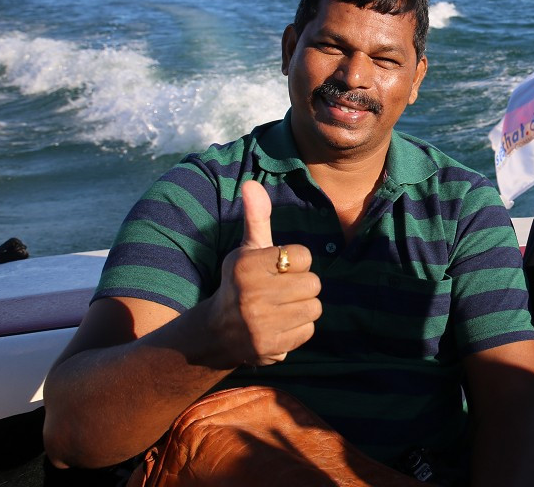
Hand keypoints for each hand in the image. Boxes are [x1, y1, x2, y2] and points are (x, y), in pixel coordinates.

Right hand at [205, 180, 321, 366]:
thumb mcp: (246, 249)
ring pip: (315, 308)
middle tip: (281, 290)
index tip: (277, 269)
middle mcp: (253, 296)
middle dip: (302, 286)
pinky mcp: (270, 348)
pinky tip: (279, 326)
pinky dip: (298, 329)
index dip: (296, 261)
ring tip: (281, 308)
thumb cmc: (240, 282)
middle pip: (314, 283)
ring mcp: (261, 324)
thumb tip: (252, 185)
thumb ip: (256, 218)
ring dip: (303, 308)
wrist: (218, 332)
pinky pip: (308, 330)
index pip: (304, 256)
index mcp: (247, 266)